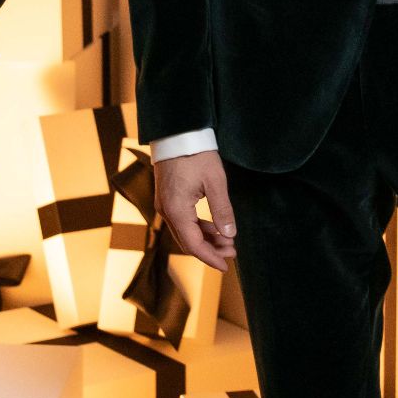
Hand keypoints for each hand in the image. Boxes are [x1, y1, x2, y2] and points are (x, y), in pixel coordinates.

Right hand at [153, 148, 236, 273]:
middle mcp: (166, 211)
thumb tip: (230, 235)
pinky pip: (183, 221)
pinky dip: (198, 228)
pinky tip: (215, 228)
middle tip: (232, 253)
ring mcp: (165, 205)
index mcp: (176, 210)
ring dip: (206, 239)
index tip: (226, 265)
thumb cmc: (196, 154)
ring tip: (228, 241)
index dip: (210, 257)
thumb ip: (222, 210)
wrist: (177, 132)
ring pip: (185, 232)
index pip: (193, 245)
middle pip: (188, 242)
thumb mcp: (215, 181)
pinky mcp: (168, 199)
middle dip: (210, 250)